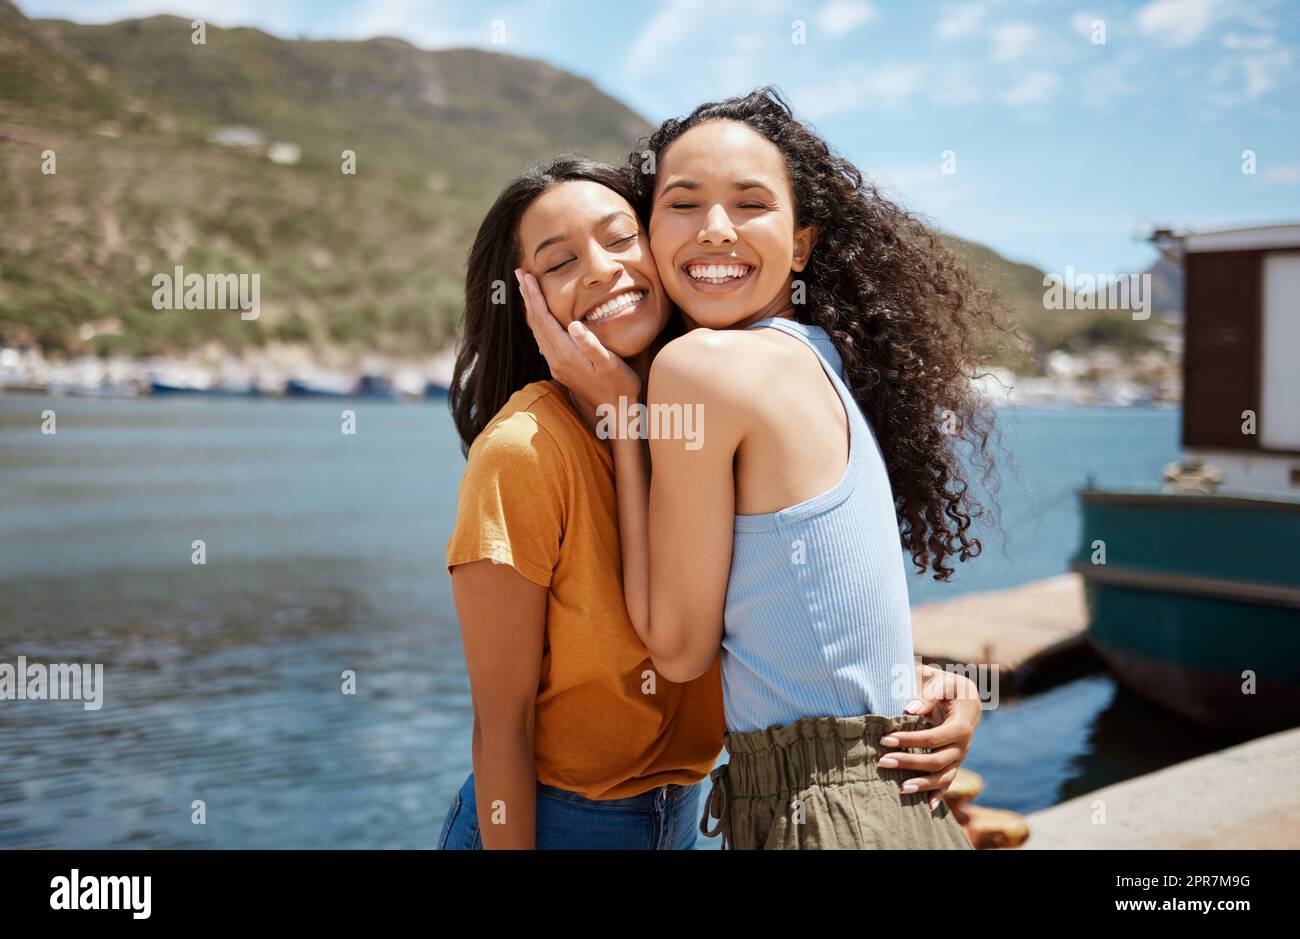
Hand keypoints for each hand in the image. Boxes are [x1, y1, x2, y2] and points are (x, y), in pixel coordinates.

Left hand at [515, 269, 640, 417]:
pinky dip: (538, 322)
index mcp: (565, 353)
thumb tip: (574, 325)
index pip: (544, 318)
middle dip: (528, 297)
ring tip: (526, 290)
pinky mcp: (561, 369)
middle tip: (519, 274)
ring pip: (538, 331)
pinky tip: (540, 318)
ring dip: (531, 309)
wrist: (617, 411)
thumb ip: (591, 344)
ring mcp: (557, 365)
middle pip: (536, 322)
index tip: (527, 275)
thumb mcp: (610, 363)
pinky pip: (543, 340)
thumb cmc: (620, 385)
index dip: (534, 295)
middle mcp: (556, 359)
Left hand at [879, 664, 981, 810]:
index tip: (885, 738)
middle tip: (882, 761)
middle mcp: (963, 745)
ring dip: (922, 784)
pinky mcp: (954, 763)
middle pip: (937, 760)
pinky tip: (926, 807)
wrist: (964, 696)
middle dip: (909, 762)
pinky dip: (938, 795)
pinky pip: (948, 782)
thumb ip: (927, 694)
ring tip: (900, 789)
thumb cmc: (949, 686)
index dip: (910, 740)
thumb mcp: (941, 681)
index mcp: (961, 724)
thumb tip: (909, 711)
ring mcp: (959, 757)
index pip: (934, 737)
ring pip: (944, 777)